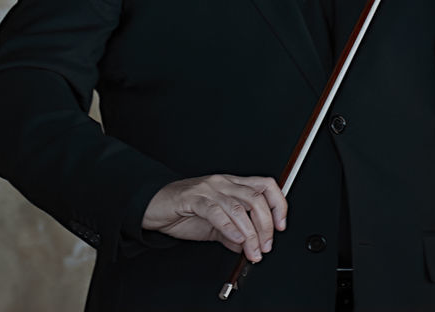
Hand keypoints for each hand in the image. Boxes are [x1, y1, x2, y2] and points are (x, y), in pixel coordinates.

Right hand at [142, 174, 286, 262]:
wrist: (153, 206)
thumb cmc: (182, 210)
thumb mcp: (214, 225)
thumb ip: (232, 234)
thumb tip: (249, 246)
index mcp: (231, 185)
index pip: (265, 186)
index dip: (278, 205)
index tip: (281, 226)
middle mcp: (223, 183)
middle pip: (256, 198)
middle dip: (266, 225)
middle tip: (265, 246)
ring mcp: (208, 189)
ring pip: (240, 207)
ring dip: (250, 233)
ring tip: (252, 251)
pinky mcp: (192, 198)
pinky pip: (216, 211)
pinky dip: (230, 227)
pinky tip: (236, 240)